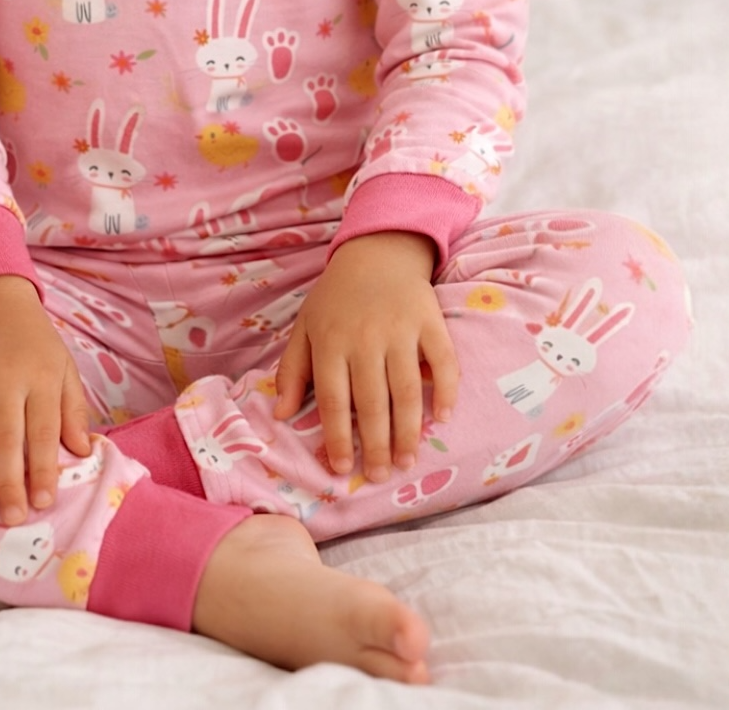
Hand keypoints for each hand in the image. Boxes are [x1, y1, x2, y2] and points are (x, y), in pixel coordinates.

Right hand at [0, 274, 90, 523]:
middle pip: (7, 436)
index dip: (43, 468)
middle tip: (10, 519)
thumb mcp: (63, 368)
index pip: (43, 430)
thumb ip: (72, 409)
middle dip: (9, 481)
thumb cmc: (34, 344)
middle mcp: (6, 377)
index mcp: (41, 377)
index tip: (43, 503)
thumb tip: (83, 452)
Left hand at [273, 232, 458, 480]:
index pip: (334, 400)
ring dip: (408, 431)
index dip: (338, 438)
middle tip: (380, 476)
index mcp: (331, 342)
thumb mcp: (304, 327)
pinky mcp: (430, 321)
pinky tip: (444, 418)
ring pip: (406, 390)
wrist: (376, 253)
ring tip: (406, 461)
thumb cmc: (336, 297)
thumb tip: (281, 415)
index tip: (343, 469)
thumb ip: (292, 370)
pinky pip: (443, 362)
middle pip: (372, 403)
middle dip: (375, 445)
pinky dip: (446, 390)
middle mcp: (365, 338)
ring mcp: (400, 330)